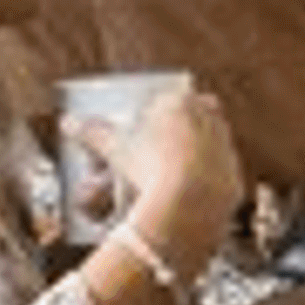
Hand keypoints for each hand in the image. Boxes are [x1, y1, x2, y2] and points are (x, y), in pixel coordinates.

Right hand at [95, 88, 242, 269]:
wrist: (183, 208)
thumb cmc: (147, 169)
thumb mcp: (116, 149)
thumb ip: (93, 132)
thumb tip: (69, 123)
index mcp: (183, 105)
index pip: (177, 96)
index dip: (166, 106)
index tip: (155, 118)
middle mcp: (212, 123)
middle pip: (203, 115)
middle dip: (186, 127)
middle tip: (167, 141)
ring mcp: (227, 151)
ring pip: (216, 145)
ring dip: (201, 152)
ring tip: (178, 168)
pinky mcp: (236, 181)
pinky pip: (224, 176)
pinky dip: (210, 182)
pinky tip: (195, 192)